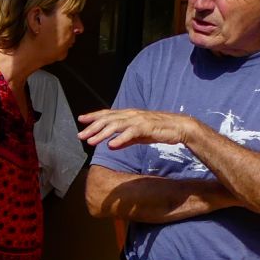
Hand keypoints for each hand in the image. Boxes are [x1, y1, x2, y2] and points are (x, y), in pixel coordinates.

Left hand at [77, 108, 196, 150]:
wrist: (179, 127)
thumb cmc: (158, 130)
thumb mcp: (138, 136)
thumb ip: (124, 140)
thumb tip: (110, 145)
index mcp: (128, 115)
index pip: (107, 114)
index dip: (93, 116)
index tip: (80, 120)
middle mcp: (131, 115)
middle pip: (108, 119)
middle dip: (92, 127)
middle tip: (80, 135)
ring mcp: (138, 120)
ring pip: (116, 125)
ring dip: (102, 133)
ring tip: (91, 141)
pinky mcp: (147, 127)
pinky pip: (131, 133)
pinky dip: (120, 138)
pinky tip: (111, 145)